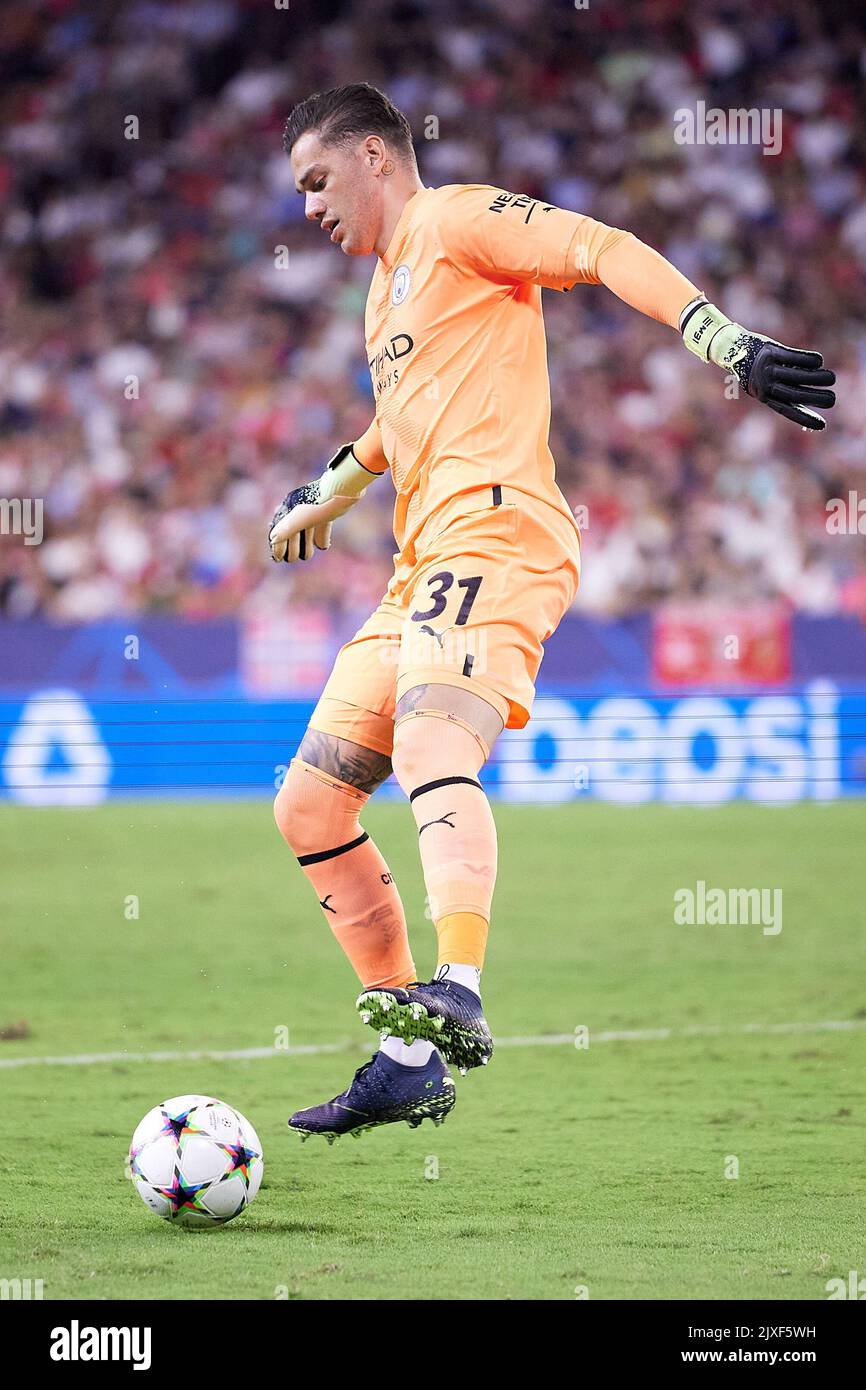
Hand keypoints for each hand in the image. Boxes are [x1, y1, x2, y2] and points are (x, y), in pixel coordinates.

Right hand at [269, 443, 380, 562]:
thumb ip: (287, 529)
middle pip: (292, 532)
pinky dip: (320, 537)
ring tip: (307, 556)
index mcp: (290, 506)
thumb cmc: (322, 503)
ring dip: (305, 545)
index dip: (278, 544)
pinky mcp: (327, 511)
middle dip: (292, 547)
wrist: (346, 488)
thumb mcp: (302, 518)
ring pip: (306, 531)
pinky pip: (321, 527)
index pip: (280, 529)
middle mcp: (299, 507)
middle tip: (292, 559)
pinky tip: (323, 546)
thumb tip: (272, 539)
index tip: (278, 559)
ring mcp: (314, 509)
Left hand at [681, 298, 835, 429]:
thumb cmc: (752, 369)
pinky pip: (795, 357)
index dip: (805, 418)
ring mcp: (768, 368)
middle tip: (833, 399)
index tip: (822, 425)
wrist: (732, 347)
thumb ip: (781, 393)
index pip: (787, 411)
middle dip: (816, 398)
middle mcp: (766, 385)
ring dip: (818, 378)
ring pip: (798, 375)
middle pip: (796, 394)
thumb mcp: (762, 385)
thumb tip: (806, 404)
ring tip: (832, 378)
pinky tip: (820, 362)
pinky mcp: (771, 352)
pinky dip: (810, 360)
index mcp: (764, 397)